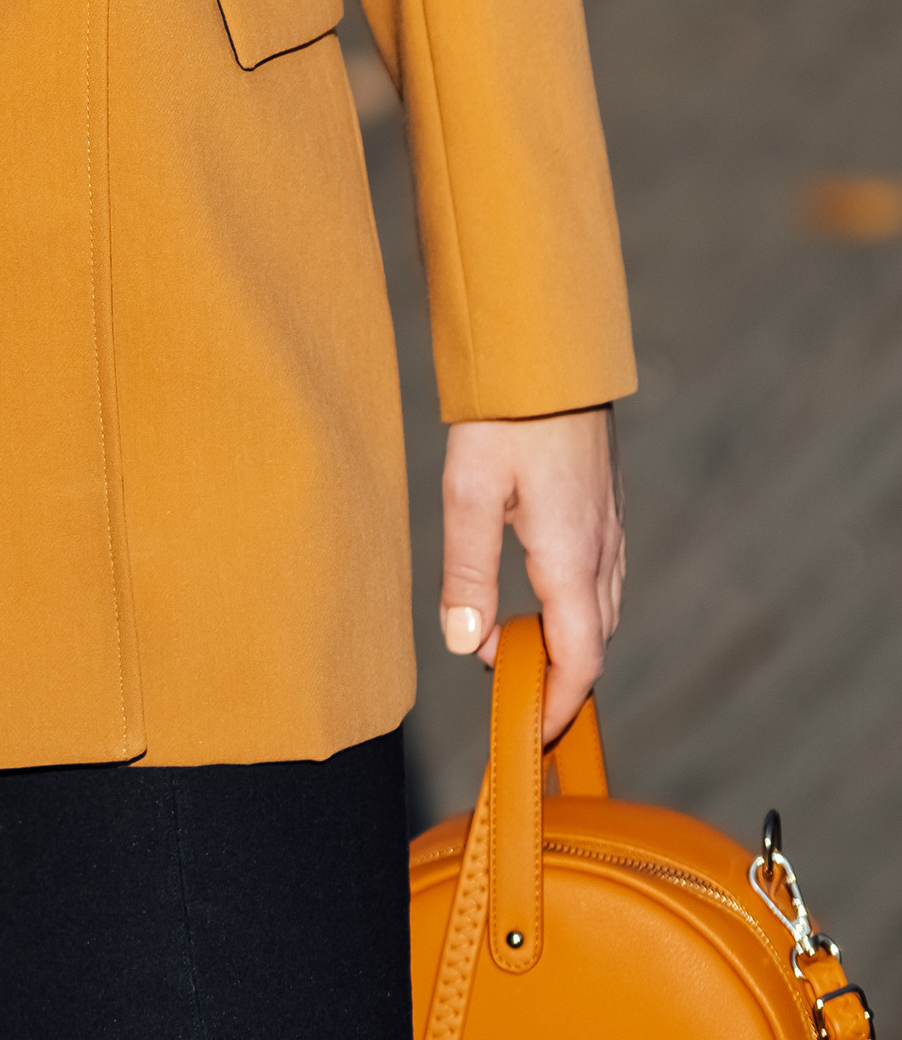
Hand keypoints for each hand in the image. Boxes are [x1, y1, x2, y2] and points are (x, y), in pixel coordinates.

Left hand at [440, 406, 625, 743]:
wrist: (549, 344)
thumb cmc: (506, 412)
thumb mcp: (469, 490)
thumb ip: (468, 572)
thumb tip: (466, 646)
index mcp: (573, 558)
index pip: (580, 660)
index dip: (557, 705)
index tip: (528, 734)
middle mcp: (603, 548)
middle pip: (594, 641)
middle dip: (561, 679)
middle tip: (515, 700)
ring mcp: (610, 522)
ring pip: (601, 606)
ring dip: (569, 640)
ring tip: (519, 652)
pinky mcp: (605, 500)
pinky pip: (602, 573)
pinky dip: (577, 603)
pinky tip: (540, 590)